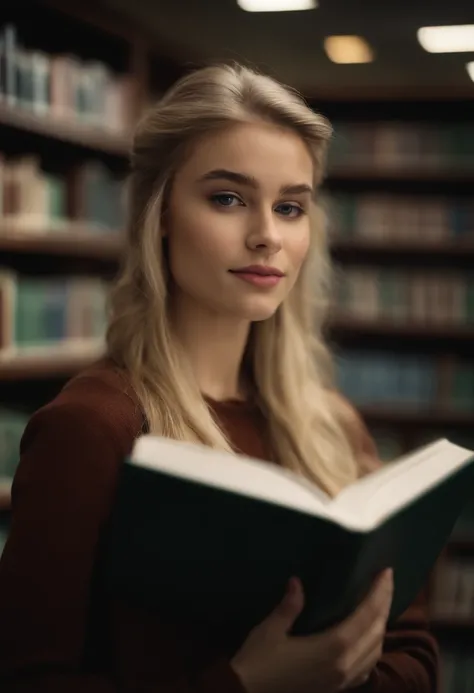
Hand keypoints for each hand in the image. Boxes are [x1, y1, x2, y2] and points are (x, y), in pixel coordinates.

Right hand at [231, 568, 392, 692]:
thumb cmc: (258, 663)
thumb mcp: (271, 630)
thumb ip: (289, 606)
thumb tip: (298, 582)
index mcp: (333, 648)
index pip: (366, 615)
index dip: (379, 592)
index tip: (386, 571)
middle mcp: (346, 665)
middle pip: (376, 632)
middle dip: (384, 604)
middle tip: (385, 581)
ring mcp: (343, 681)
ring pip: (376, 652)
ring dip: (380, 627)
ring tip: (378, 605)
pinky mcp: (337, 690)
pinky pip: (366, 668)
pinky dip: (372, 649)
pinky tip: (367, 640)